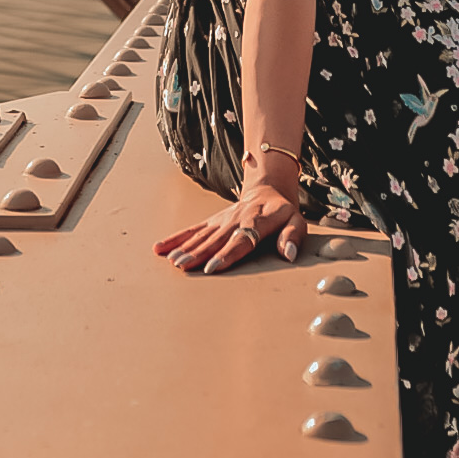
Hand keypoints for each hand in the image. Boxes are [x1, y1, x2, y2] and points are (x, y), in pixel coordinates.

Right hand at [154, 178, 307, 273]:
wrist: (267, 190)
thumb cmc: (282, 212)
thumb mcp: (297, 221)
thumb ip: (293, 236)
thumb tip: (289, 254)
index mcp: (257, 222)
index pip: (241, 240)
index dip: (226, 254)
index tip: (212, 267)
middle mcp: (235, 220)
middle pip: (216, 239)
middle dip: (199, 253)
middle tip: (184, 266)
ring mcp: (221, 220)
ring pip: (202, 235)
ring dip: (186, 248)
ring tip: (173, 262)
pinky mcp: (212, 221)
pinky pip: (193, 230)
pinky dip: (176, 238)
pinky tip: (161, 248)